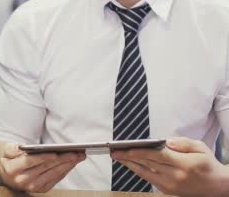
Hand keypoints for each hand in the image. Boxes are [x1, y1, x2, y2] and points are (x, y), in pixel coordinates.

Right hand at [0, 143, 85, 192]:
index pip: (30, 161)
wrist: (9, 176)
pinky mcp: (42, 189)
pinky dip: (65, 170)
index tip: (56, 152)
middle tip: (76, 152)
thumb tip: (24, 147)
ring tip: (79, 156)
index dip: (44, 157)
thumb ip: (13, 148)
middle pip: (46, 167)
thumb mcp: (7, 151)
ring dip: (68, 165)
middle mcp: (23, 180)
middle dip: (63, 159)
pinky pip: (56, 178)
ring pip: (54, 174)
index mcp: (13, 169)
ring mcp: (33, 186)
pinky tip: (72, 162)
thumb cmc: (10, 160)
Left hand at [112, 137, 228, 196]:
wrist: (217, 187)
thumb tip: (164, 142)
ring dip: (129, 165)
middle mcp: (176, 176)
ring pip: (145, 173)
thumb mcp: (200, 147)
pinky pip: (149, 179)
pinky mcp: (168, 191)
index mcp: (184, 164)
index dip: (138, 151)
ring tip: (117, 156)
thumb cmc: (208, 164)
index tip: (124, 148)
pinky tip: (130, 163)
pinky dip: (138, 170)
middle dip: (128, 157)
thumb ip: (182, 143)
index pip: (156, 156)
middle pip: (147, 164)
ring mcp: (171, 185)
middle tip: (113, 151)